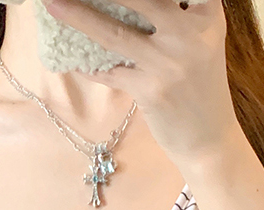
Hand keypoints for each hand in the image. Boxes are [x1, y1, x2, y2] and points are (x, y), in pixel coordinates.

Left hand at [43, 0, 239, 163]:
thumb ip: (174, 17)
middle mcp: (191, 33)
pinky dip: (88, 66)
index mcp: (206, 14)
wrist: (210, 141)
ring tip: (53, 3)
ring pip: (115, 32)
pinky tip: (71, 59)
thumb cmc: (199, 88)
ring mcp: (169, 63)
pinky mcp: (151, 91)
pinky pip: (110, 72)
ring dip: (78, 16)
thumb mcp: (198, 43)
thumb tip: (119, 4)